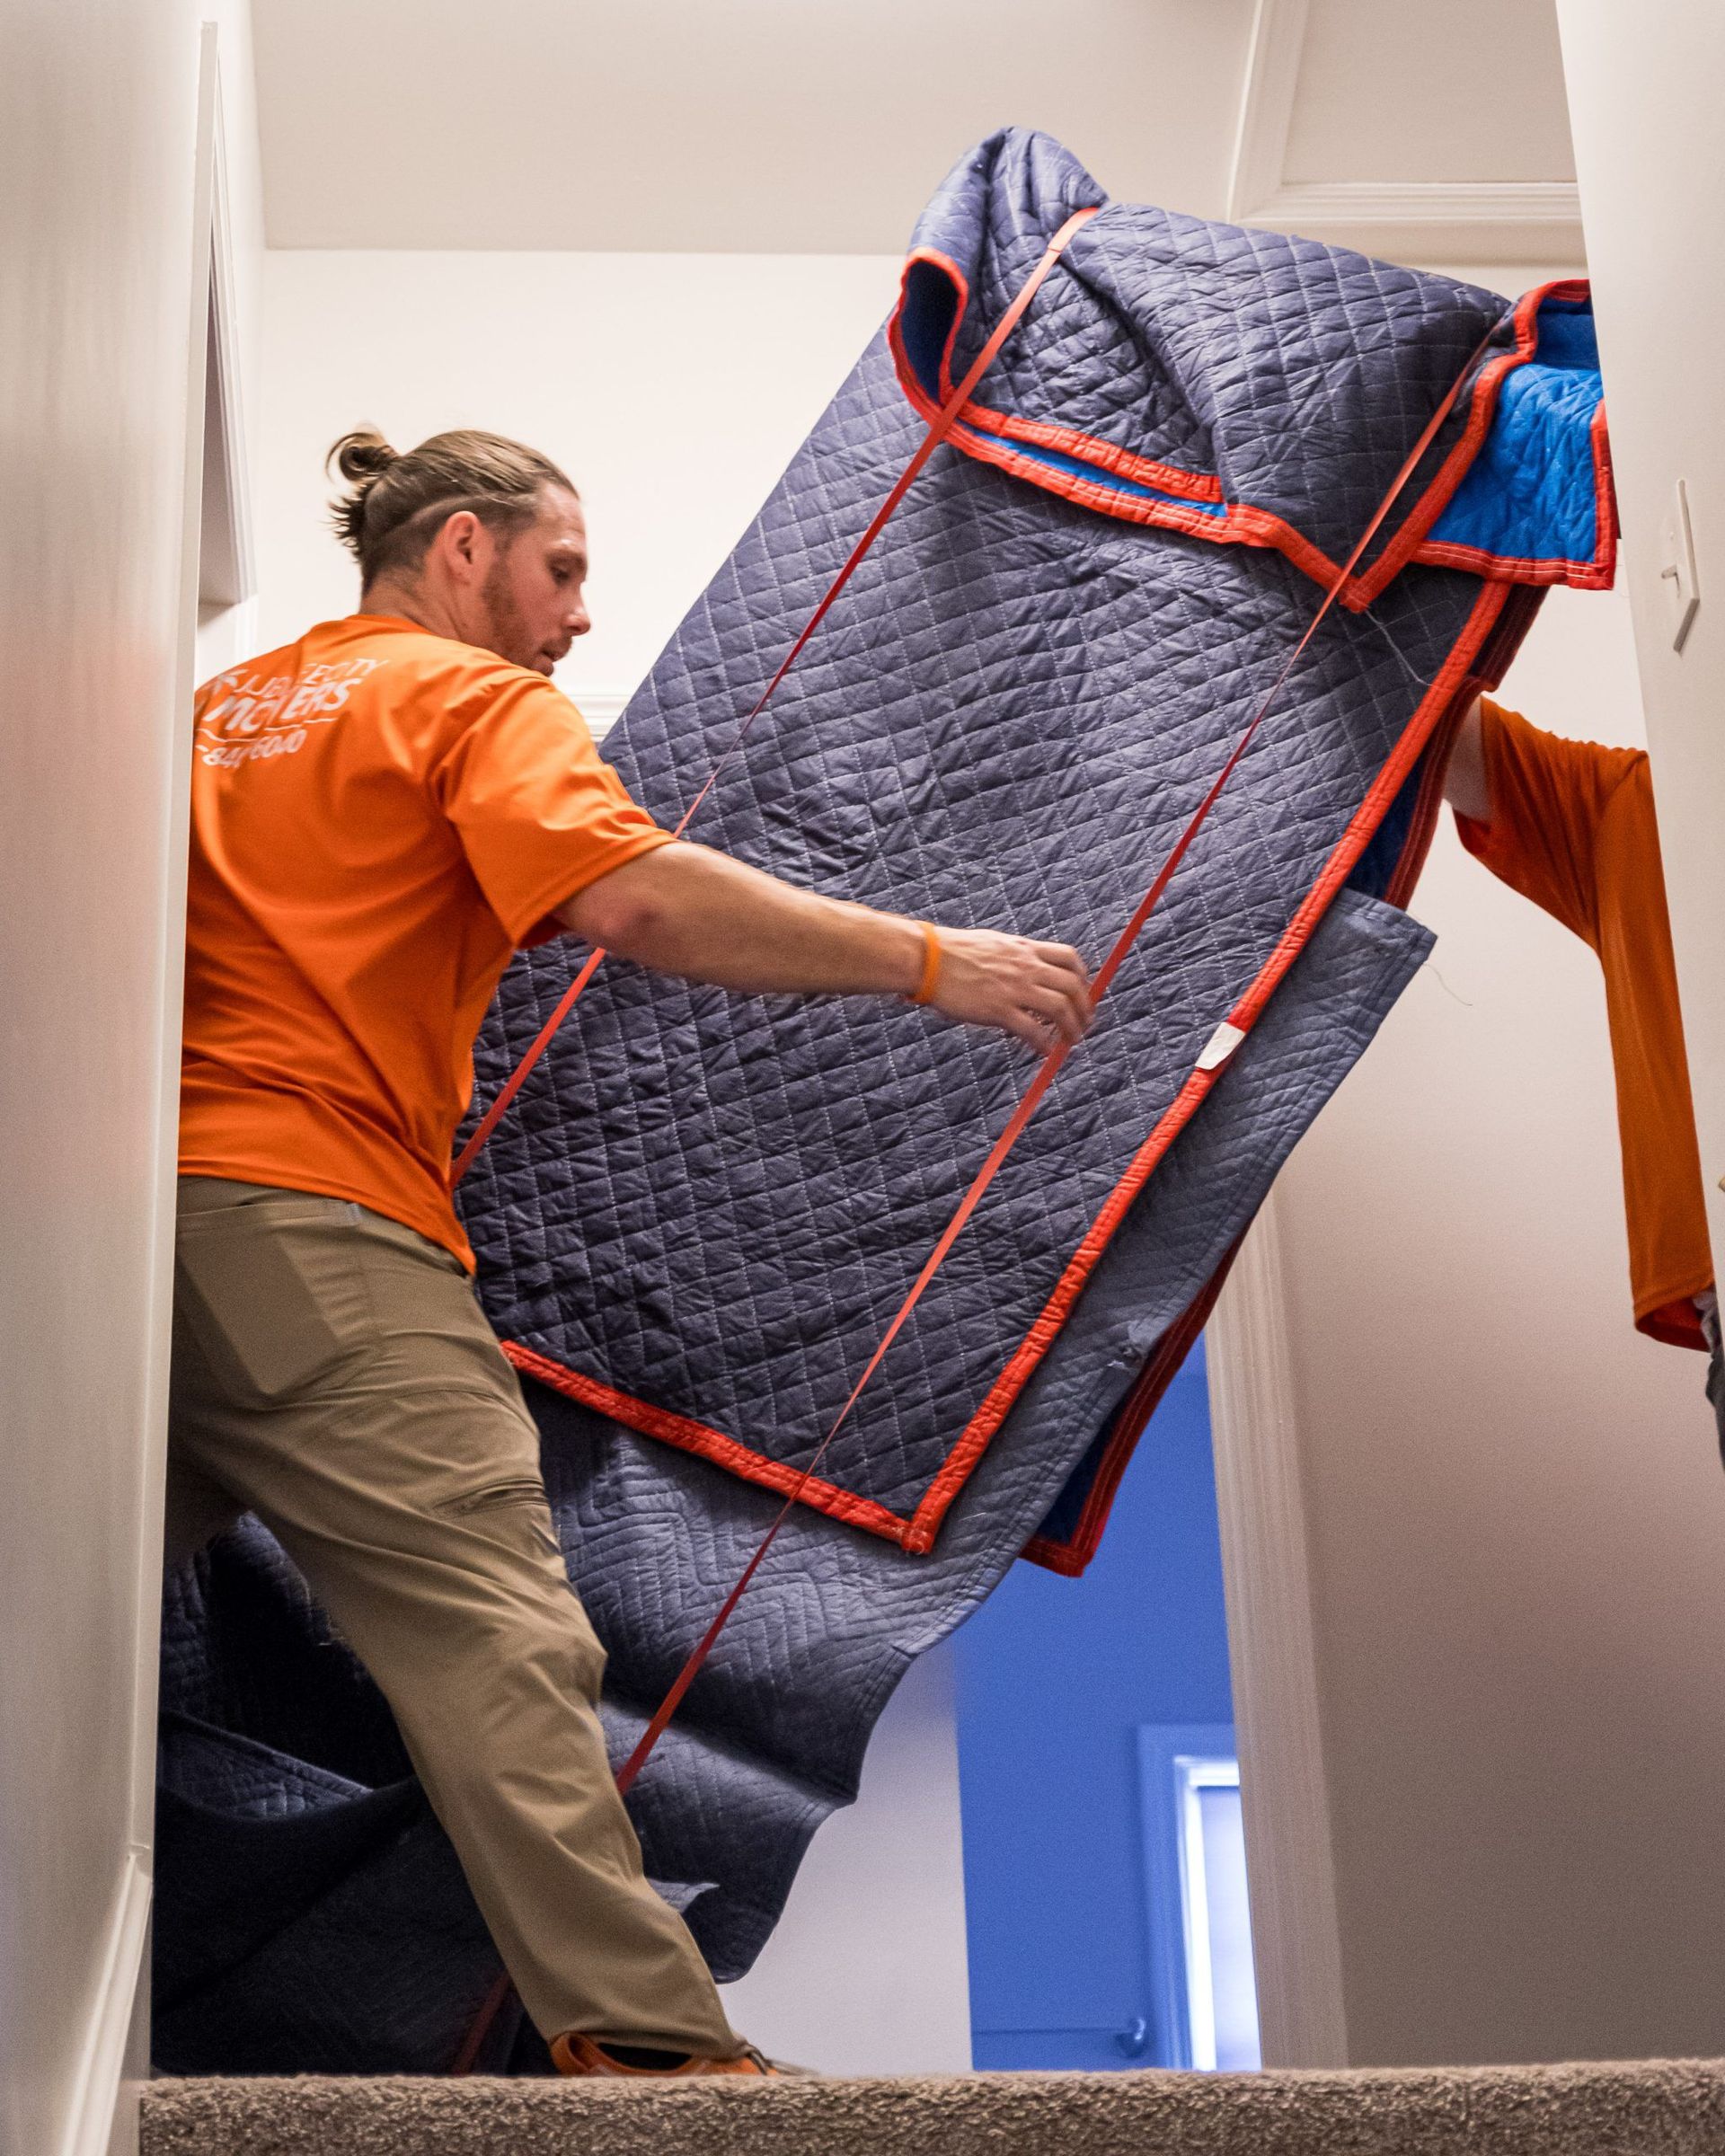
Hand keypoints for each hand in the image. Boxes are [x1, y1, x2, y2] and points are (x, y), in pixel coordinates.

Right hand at [926, 928, 1093, 1050]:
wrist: (928, 959)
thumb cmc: (953, 952)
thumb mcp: (994, 943)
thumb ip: (1014, 955)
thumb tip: (1026, 968)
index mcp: (1024, 948)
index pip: (1069, 957)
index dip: (1082, 977)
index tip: (1081, 993)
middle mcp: (1025, 966)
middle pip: (1072, 986)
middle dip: (1084, 1008)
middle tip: (1084, 1024)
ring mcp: (1014, 988)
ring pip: (1060, 1009)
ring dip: (1072, 1028)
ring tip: (1072, 1041)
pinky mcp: (999, 1010)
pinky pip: (1033, 1031)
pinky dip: (1045, 1044)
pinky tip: (1045, 1051)